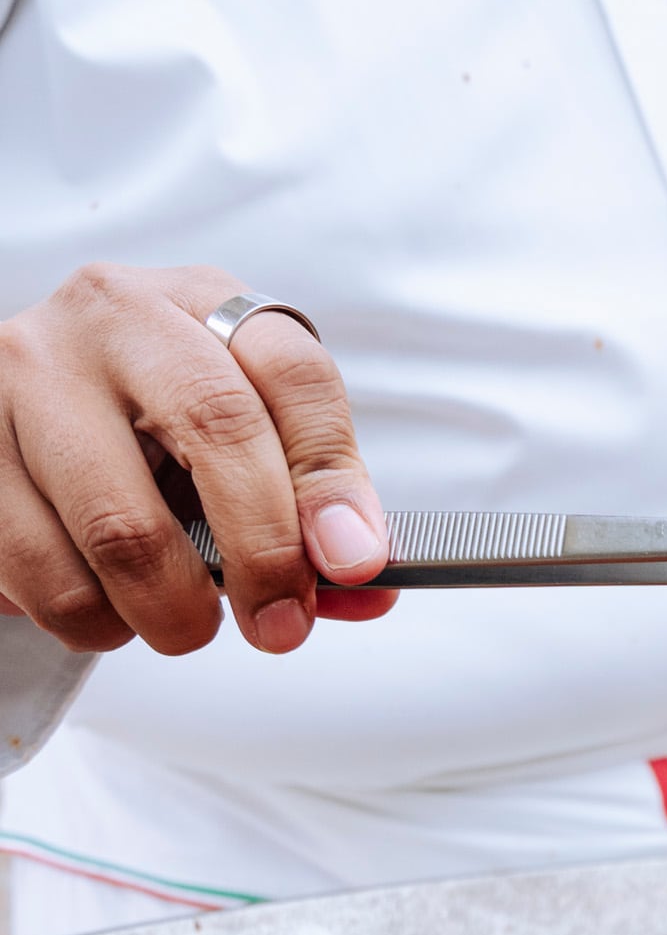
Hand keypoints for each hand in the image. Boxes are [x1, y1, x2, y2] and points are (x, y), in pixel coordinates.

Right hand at [0, 263, 393, 656]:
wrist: (37, 408)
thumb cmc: (163, 429)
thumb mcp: (252, 445)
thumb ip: (316, 511)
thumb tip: (365, 578)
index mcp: (204, 307)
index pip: (293, 375)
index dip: (333, 479)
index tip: (352, 564)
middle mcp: (112, 317)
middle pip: (217, 428)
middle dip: (264, 555)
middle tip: (279, 628)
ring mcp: (24, 374)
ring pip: (120, 523)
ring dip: (171, 611)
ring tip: (183, 625)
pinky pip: (41, 569)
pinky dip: (90, 619)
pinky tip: (106, 607)